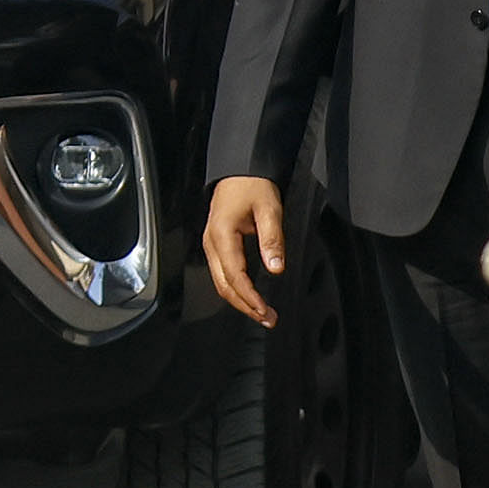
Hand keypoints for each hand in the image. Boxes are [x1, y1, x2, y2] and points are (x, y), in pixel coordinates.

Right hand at [204, 174, 289, 324]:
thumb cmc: (252, 184)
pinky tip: (250, 295)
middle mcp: (212, 243)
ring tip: (261, 312)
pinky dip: (236, 289)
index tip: (265, 311)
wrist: (239, 168)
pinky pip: (223, 273)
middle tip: (268, 319)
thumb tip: (276, 268)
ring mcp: (212, 244)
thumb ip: (272, 239)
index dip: (251, 298)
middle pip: (224, 286)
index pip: (235, 277)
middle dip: (245, 306)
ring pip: (221, 282)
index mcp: (222, 235)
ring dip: (240, 300)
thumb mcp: (269, 208)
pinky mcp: (217, 244)